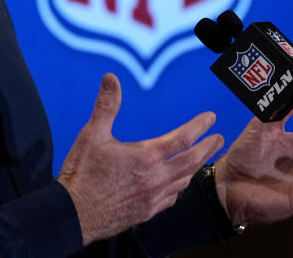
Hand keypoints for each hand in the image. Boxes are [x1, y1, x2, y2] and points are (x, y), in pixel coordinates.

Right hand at [58, 73, 223, 244]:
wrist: (74, 214)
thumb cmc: (82, 174)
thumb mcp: (92, 134)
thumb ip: (106, 105)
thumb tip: (111, 78)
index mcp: (146, 156)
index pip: (183, 138)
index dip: (200, 126)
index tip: (211, 117)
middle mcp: (156, 178)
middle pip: (192, 161)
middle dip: (208, 148)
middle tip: (219, 139)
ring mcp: (153, 197)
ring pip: (184, 181)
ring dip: (196, 167)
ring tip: (202, 158)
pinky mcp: (147, 211)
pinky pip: (172, 198)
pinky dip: (180, 187)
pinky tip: (178, 184)